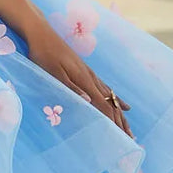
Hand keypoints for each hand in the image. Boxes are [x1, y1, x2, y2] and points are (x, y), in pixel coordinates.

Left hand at [25, 24, 132, 138]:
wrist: (41, 32)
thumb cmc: (43, 53)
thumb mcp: (53, 72)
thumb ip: (70, 87)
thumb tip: (89, 101)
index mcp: (84, 80)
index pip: (103, 105)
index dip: (112, 122)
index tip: (121, 137)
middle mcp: (91, 78)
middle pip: (111, 104)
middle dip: (121, 122)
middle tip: (131, 139)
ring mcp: (90, 74)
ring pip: (111, 98)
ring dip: (121, 114)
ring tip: (129, 128)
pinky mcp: (86, 71)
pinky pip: (106, 89)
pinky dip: (117, 100)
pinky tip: (124, 105)